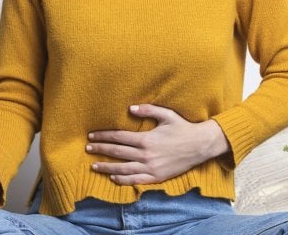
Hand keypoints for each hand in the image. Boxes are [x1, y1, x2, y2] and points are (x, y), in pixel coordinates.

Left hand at [86, 104, 229, 185]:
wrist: (200, 146)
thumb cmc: (183, 128)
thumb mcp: (167, 115)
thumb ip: (148, 110)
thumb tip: (131, 107)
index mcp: (147, 139)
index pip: (119, 138)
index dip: (104, 137)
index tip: (92, 136)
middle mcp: (146, 155)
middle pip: (117, 153)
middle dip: (101, 150)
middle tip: (87, 148)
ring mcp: (151, 168)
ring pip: (123, 169)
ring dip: (106, 167)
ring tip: (94, 166)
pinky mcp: (156, 177)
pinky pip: (136, 180)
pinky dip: (123, 180)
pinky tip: (113, 178)